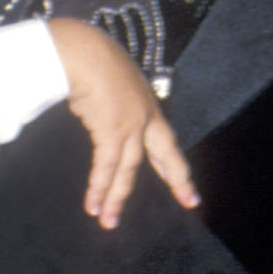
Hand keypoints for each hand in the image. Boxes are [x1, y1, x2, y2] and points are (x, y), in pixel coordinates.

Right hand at [48, 18, 198, 227]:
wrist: (82, 51)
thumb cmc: (89, 60)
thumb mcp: (109, 85)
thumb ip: (108, 104)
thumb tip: (93, 110)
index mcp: (147, 106)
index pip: (165, 141)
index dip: (173, 164)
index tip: (186, 184)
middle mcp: (146, 116)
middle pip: (166, 154)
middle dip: (178, 179)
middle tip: (189, 201)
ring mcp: (132, 124)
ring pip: (128, 170)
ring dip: (115, 198)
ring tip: (108, 222)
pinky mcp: (113, 130)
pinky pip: (107, 166)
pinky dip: (98, 187)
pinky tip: (93, 206)